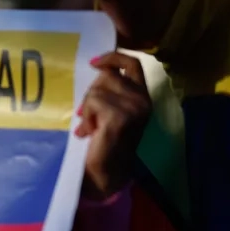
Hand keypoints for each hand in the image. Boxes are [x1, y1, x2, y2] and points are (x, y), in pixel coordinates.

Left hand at [76, 52, 150, 200]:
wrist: (105, 173)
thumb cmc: (103, 141)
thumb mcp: (109, 109)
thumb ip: (108, 90)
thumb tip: (95, 68)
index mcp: (143, 96)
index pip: (134, 64)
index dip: (113, 57)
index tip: (93, 62)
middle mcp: (143, 100)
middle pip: (107, 76)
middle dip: (91, 93)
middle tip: (88, 115)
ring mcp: (134, 109)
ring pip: (97, 90)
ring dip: (87, 108)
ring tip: (90, 127)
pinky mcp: (120, 118)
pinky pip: (93, 103)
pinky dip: (86, 117)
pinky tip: (89, 132)